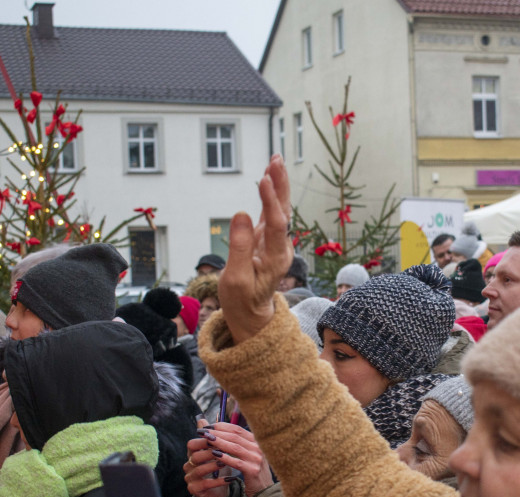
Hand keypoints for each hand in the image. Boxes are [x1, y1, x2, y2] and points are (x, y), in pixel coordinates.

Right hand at [184, 419, 231, 496]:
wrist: (220, 489)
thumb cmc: (219, 467)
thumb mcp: (217, 450)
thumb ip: (212, 435)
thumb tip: (202, 417)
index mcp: (193, 454)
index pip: (192, 444)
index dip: (204, 441)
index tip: (219, 439)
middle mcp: (189, 465)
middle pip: (195, 456)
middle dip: (209, 452)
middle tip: (224, 450)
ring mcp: (190, 478)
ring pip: (200, 470)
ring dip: (214, 465)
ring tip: (227, 462)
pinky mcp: (195, 489)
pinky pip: (205, 484)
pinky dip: (219, 480)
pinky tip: (230, 478)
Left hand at [201, 422, 273, 496]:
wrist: (264, 490)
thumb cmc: (252, 471)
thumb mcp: (247, 454)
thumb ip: (236, 443)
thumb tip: (219, 431)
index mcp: (257, 441)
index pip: (238, 429)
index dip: (222, 426)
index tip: (208, 426)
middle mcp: (258, 448)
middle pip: (235, 436)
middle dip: (217, 433)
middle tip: (203, 431)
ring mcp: (257, 459)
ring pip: (235, 447)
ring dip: (219, 442)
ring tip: (206, 440)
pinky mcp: (253, 470)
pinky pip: (236, 462)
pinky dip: (225, 457)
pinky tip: (214, 455)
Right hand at [219, 155, 292, 343]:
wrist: (251, 314)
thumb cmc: (241, 299)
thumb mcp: (235, 279)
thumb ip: (239, 248)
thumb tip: (241, 214)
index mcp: (276, 259)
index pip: (276, 225)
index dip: (271, 202)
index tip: (264, 179)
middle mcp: (282, 248)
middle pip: (284, 212)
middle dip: (280, 185)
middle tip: (276, 160)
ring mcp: (277, 243)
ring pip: (280, 209)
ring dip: (278, 184)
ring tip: (275, 160)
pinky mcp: (269, 240)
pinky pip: (271, 213)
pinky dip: (270, 194)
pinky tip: (268, 177)